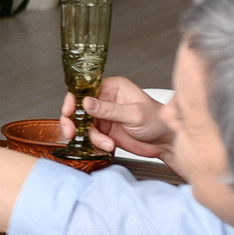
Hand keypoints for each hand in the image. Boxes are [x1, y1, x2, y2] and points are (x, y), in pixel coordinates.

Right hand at [57, 75, 174, 160]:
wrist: (165, 142)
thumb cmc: (157, 121)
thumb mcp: (134, 114)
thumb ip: (109, 109)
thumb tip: (87, 103)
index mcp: (113, 88)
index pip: (85, 89)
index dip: (73, 99)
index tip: (68, 111)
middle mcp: (105, 100)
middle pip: (78, 107)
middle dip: (73, 121)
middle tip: (71, 132)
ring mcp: (103, 116)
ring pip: (82, 124)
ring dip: (89, 136)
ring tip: (105, 143)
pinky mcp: (104, 131)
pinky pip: (90, 136)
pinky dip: (95, 143)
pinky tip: (108, 146)